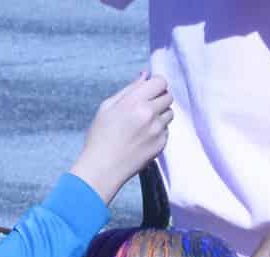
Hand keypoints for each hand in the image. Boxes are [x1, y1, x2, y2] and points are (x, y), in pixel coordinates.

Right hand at [68, 73, 172, 202]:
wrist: (102, 169)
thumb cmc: (100, 138)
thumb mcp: (106, 108)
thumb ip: (128, 90)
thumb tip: (145, 75)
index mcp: (134, 102)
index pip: (160, 81)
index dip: (155, 84)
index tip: (148, 91)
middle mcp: (149, 114)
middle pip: (168, 96)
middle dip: (158, 99)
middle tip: (142, 110)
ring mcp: (157, 130)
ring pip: (169, 113)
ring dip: (159, 115)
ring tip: (141, 126)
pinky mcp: (161, 144)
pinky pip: (166, 130)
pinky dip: (157, 132)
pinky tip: (141, 139)